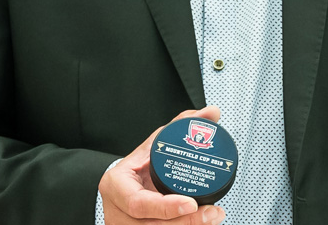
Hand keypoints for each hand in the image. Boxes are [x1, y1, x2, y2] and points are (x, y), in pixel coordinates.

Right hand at [99, 106, 227, 224]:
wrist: (123, 184)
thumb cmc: (138, 164)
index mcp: (116, 185)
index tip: (191, 203)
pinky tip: (201, 223)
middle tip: (212, 213)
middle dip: (186, 221)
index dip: (166, 207)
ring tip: (212, 217)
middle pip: (152, 224)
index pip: (139, 203)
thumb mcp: (154, 143)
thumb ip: (181, 127)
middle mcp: (117, 211)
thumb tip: (211, 113)